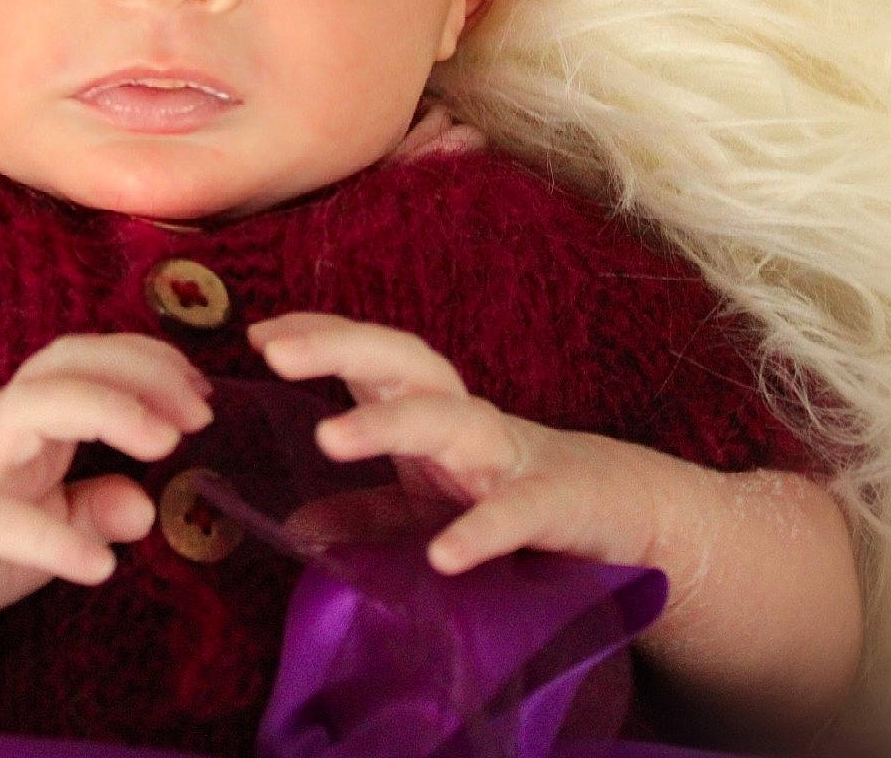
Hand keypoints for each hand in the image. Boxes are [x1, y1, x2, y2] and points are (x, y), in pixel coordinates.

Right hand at [0, 333, 213, 660]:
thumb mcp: (51, 526)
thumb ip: (97, 507)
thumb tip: (149, 505)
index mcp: (33, 421)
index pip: (90, 361)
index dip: (150, 363)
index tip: (204, 395)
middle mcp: (2, 429)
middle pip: (65, 364)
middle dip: (138, 373)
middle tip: (199, 415)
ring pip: (29, 408)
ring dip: (105, 412)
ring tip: (165, 447)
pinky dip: (51, 535)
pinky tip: (99, 565)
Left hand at [248, 312, 674, 574]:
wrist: (631, 518)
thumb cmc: (516, 496)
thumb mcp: (434, 506)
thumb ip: (370, 512)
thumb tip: (295, 527)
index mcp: (431, 413)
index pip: (370, 358)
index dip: (319, 337)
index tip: (259, 333)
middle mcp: (466, 421)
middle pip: (403, 363)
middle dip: (339, 348)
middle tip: (275, 353)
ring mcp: (511, 457)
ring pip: (450, 421)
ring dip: (387, 425)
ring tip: (328, 438)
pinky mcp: (556, 506)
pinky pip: (515, 514)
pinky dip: (481, 531)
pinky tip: (444, 557)